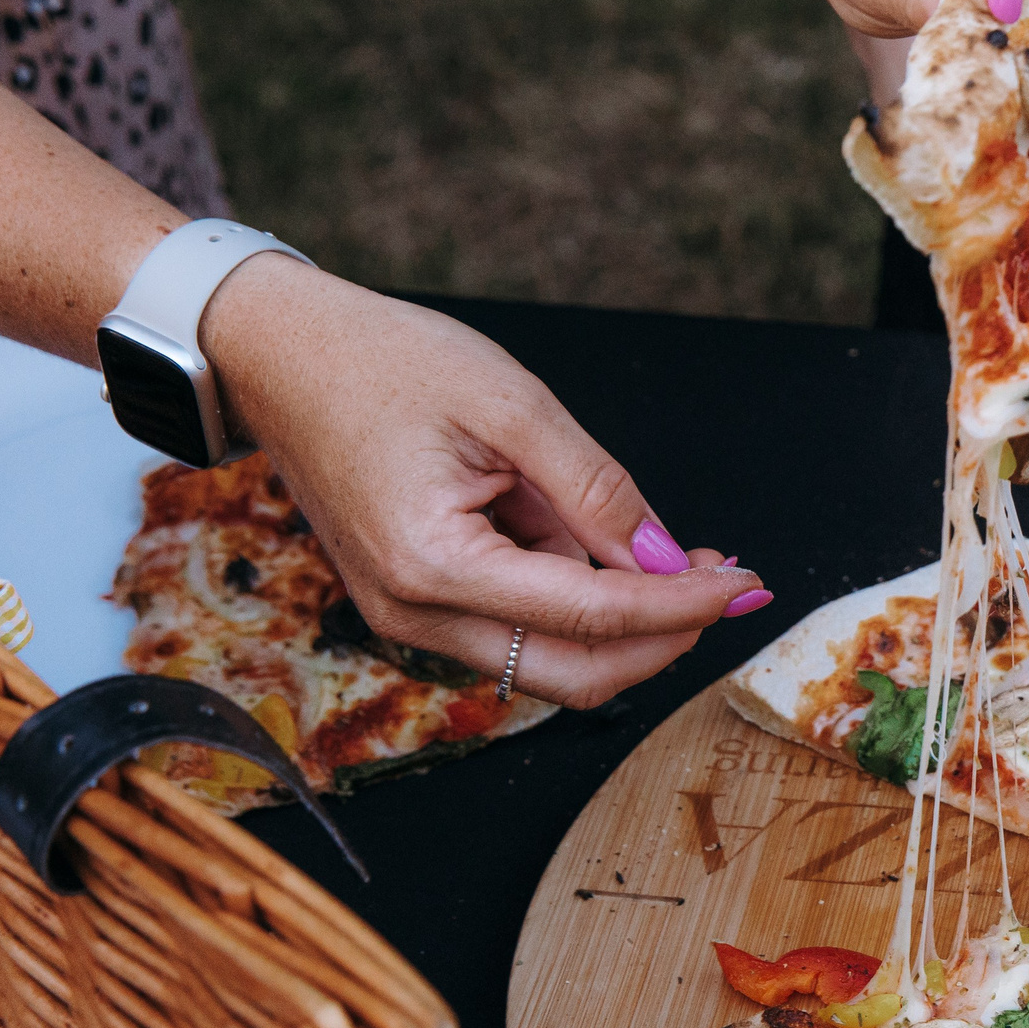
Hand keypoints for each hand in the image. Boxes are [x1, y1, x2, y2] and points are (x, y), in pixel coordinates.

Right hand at [201, 264, 767, 708]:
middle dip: (666, 637)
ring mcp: (412, 615)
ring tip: (682, 553)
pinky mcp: (419, 601)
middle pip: (579, 673)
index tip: (749, 586)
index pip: (595, 618)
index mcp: (434, 565)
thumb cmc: (382, 362)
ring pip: (553, 660)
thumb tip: (669, 558)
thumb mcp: (511, 404)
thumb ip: (597, 489)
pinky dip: (582, 602)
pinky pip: (519, 626)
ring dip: (628, 622)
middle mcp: (416, 613)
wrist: (279, 353)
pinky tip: (616, 547)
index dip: (686, 605)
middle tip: (727, 581)